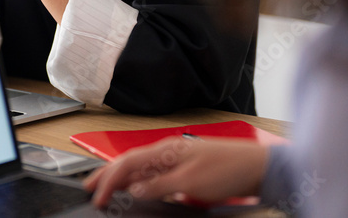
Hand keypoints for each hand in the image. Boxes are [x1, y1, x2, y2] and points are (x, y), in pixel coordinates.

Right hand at [83, 137, 268, 207]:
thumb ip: (159, 185)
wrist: (258, 167)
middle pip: (130, 163)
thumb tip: (133, 188)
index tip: (97, 197)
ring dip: (122, 179)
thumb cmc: (228, 170)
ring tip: (107, 190)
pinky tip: (139, 191)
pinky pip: (156, 176)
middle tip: (89, 188)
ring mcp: (177, 160)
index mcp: (165, 150)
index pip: (127, 163)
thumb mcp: (190, 182)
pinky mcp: (187, 170)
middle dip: (107, 175)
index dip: (108, 180)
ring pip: (141, 169)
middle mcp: (168, 152)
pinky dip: (141, 183)